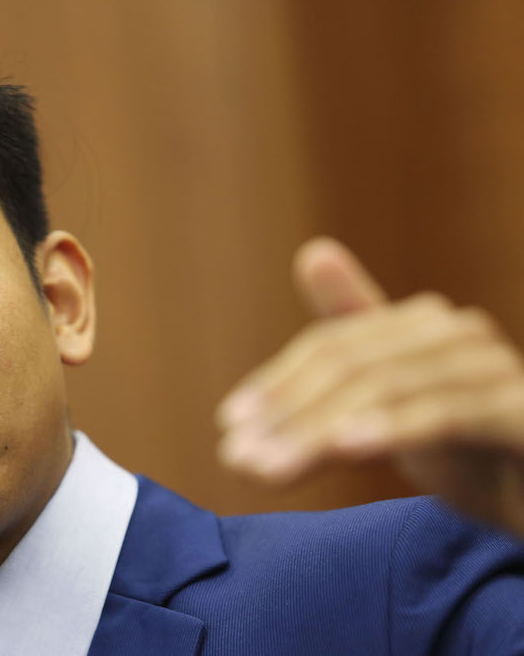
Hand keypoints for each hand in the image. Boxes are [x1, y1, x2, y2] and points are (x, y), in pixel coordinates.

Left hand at [216, 237, 523, 538]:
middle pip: (351, 365)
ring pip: (387, 389)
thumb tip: (313, 252)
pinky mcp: (523, 410)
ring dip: (318, 432)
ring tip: (266, 470)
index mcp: (420, 326)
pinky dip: (394, 427)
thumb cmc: (470, 448)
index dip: (277, 385)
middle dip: (288, 414)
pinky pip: (449, 413)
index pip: (331, 348)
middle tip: (237, 458)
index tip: (228, 425)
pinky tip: (344, 447)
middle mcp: (457, 335)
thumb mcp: (396, 401)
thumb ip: (351, 344)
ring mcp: (494, 368)